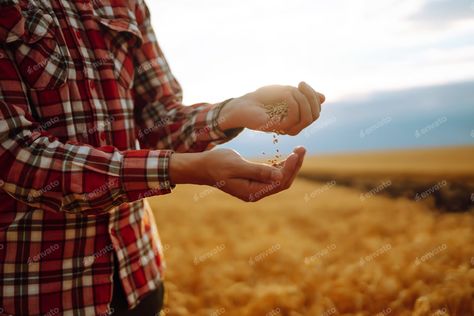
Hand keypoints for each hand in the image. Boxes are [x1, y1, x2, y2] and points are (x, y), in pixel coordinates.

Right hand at [169, 147, 305, 201]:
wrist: (202, 167)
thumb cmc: (216, 164)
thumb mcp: (236, 165)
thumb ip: (258, 171)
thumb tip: (280, 176)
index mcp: (252, 192)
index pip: (279, 182)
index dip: (291, 168)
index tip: (297, 152)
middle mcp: (256, 193)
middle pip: (283, 182)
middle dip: (294, 166)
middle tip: (302, 148)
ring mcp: (255, 188)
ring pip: (279, 179)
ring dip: (290, 166)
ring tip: (299, 150)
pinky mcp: (254, 181)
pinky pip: (272, 175)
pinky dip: (281, 165)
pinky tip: (287, 156)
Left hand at [219, 82, 324, 135]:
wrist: (242, 104)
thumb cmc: (262, 98)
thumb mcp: (287, 92)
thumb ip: (304, 96)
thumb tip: (323, 98)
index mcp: (296, 119)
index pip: (315, 112)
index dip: (314, 97)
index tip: (302, 83)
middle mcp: (292, 126)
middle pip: (314, 116)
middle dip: (311, 97)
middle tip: (300, 84)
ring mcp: (284, 128)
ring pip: (307, 118)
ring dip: (303, 99)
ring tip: (291, 88)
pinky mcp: (275, 128)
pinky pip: (293, 117)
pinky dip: (293, 102)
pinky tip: (285, 94)